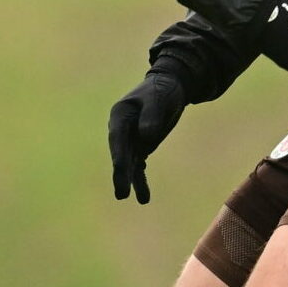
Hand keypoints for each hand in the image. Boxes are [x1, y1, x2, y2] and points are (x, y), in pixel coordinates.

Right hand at [107, 70, 188, 204]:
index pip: (118, 137)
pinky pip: (139, 165)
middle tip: (121, 194)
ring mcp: (130, 139)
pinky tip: (143, 196)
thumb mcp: (159, 99)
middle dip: (121, 174)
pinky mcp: (141, 145)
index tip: (121, 169)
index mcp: (120, 115)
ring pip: (129, 163)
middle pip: (121, 154)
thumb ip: (152, 115)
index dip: (119, 154)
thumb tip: (145, 135)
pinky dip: (141, 179)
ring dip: (132, 181)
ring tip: (140, 200)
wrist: (169, 86)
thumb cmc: (162, 89)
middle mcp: (121, 129)